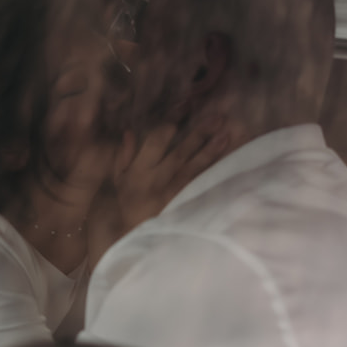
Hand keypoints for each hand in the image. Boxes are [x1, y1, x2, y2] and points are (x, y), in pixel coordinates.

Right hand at [113, 112, 228, 235]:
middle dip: (199, 132)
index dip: (172, 119)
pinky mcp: (185, 206)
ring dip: (211, 150)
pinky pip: (201, 186)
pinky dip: (214, 173)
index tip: (186, 104)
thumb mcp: (119, 183)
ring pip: (194, 168)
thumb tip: (130, 131)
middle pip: (180, 151)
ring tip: (227, 134)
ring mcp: (172, 194)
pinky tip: (227, 162)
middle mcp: (156, 180)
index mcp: (139, 171)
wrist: (135, 242)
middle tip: (217, 116)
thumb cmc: (128, 209)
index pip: (156, 139)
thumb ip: (123, 157)